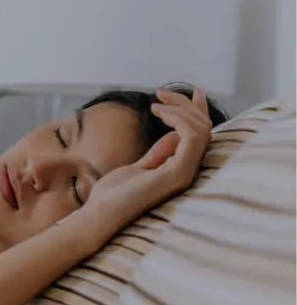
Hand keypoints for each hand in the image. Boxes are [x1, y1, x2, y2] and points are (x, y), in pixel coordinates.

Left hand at [79, 86, 212, 249]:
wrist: (101, 213)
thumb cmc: (114, 195)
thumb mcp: (139, 167)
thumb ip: (158, 154)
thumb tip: (172, 136)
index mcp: (179, 170)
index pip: (200, 136)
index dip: (198, 111)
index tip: (190, 91)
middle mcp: (187, 171)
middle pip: (204, 129)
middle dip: (186, 105)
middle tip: (160, 93)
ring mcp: (184, 173)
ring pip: (201, 130)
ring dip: (180, 109)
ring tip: (155, 105)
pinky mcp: (177, 173)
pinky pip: (192, 137)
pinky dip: (178, 119)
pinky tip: (159, 113)